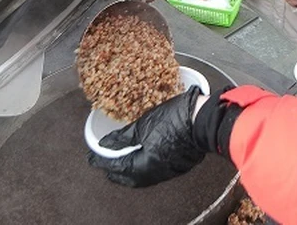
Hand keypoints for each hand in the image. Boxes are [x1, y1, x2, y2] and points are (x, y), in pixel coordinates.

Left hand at [89, 87, 205, 186]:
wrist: (204, 120)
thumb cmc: (176, 119)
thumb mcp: (143, 123)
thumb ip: (122, 137)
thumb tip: (105, 144)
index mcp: (143, 166)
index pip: (115, 167)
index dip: (101, 161)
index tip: (92, 157)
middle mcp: (154, 174)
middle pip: (127, 177)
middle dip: (114, 169)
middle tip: (104, 160)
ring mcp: (167, 171)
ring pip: (141, 176)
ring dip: (129, 169)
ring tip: (122, 158)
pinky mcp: (177, 166)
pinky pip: (154, 171)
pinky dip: (143, 165)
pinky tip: (142, 155)